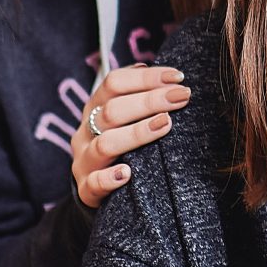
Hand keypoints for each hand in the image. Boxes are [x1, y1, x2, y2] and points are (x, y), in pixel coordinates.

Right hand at [72, 66, 187, 208]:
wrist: (97, 188)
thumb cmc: (121, 144)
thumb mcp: (124, 118)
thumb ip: (141, 97)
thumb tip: (170, 77)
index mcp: (94, 107)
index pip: (114, 83)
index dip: (146, 77)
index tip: (178, 77)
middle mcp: (86, 131)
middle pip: (112, 111)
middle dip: (150, 101)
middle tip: (182, 96)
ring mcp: (85, 161)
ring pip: (105, 144)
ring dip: (137, 133)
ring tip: (166, 123)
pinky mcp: (86, 190)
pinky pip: (94, 183)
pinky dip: (109, 178)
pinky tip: (128, 173)